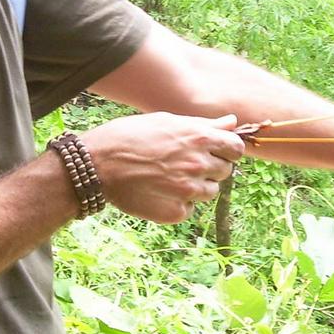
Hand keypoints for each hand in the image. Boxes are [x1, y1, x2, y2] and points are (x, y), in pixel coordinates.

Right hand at [80, 112, 244, 223]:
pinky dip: (179, 202)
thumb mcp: (167, 121)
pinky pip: (189, 208)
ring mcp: (188, 191)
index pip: (236, 148)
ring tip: (169, 177)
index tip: (217, 150)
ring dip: (197, 186)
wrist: (98, 163)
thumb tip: (232, 122)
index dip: (228, 149)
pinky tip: (159, 191)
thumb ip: (203, 125)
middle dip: (210, 167)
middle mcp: (198, 164)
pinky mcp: (175, 212)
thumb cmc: (129, 135)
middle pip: (224, 171)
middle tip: (184, 163)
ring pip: (210, 192)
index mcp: (198, 138)